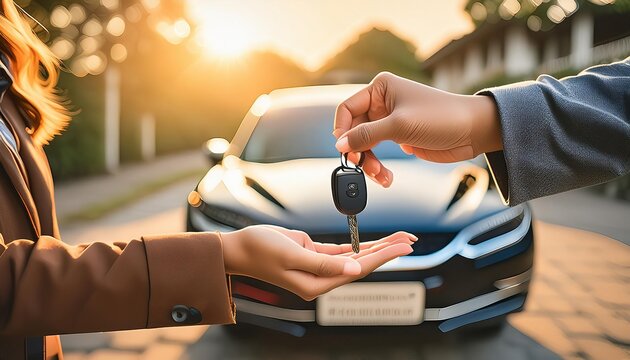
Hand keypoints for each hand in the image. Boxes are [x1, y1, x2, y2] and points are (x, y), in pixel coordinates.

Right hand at [221, 225, 415, 299]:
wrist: (240, 247)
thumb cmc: (260, 250)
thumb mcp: (292, 255)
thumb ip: (324, 263)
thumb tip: (355, 269)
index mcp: (315, 285)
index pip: (357, 270)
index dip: (382, 257)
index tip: (403, 247)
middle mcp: (321, 278)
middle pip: (362, 264)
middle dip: (387, 251)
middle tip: (410, 240)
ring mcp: (318, 267)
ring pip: (354, 257)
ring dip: (376, 247)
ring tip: (400, 239)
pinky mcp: (314, 255)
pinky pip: (342, 251)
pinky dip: (358, 245)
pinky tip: (374, 243)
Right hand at [333, 72, 500, 186]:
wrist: (472, 131)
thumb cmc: (441, 117)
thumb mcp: (399, 125)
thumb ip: (366, 135)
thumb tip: (340, 145)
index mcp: (380, 89)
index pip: (347, 108)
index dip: (343, 130)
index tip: (345, 149)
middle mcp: (382, 103)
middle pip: (354, 130)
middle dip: (359, 150)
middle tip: (365, 166)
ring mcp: (390, 121)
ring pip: (365, 144)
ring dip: (369, 162)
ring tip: (380, 175)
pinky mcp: (398, 137)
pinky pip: (377, 153)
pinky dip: (378, 167)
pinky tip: (386, 177)